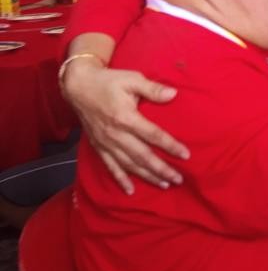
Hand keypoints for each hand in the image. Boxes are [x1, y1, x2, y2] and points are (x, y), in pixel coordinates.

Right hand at [63, 58, 186, 193]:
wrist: (77, 86)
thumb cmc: (109, 81)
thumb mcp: (132, 79)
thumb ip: (153, 89)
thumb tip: (174, 94)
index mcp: (126, 117)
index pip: (153, 135)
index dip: (170, 146)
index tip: (186, 155)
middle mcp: (115, 134)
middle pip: (142, 156)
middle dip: (161, 169)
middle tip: (178, 179)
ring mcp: (105, 143)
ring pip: (128, 164)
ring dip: (146, 176)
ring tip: (163, 184)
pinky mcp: (98, 147)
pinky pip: (109, 166)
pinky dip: (120, 179)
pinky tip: (130, 190)